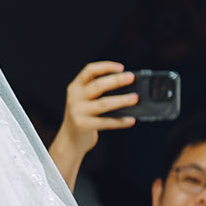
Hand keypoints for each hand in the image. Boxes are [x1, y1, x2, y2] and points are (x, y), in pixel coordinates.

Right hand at [50, 62, 138, 189]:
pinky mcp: (83, 125)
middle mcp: (74, 98)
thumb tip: (127, 88)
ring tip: (135, 98)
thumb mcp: (84, 100)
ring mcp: (78, 112)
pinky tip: (130, 120)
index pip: (89, 71)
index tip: (121, 67)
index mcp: (75, 87)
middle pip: (97, 86)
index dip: (105, 66)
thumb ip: (98, 92)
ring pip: (103, 104)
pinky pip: (106, 122)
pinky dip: (120, 121)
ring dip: (121, 100)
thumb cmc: (83, 117)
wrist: (70, 139)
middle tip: (131, 78)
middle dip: (116, 80)